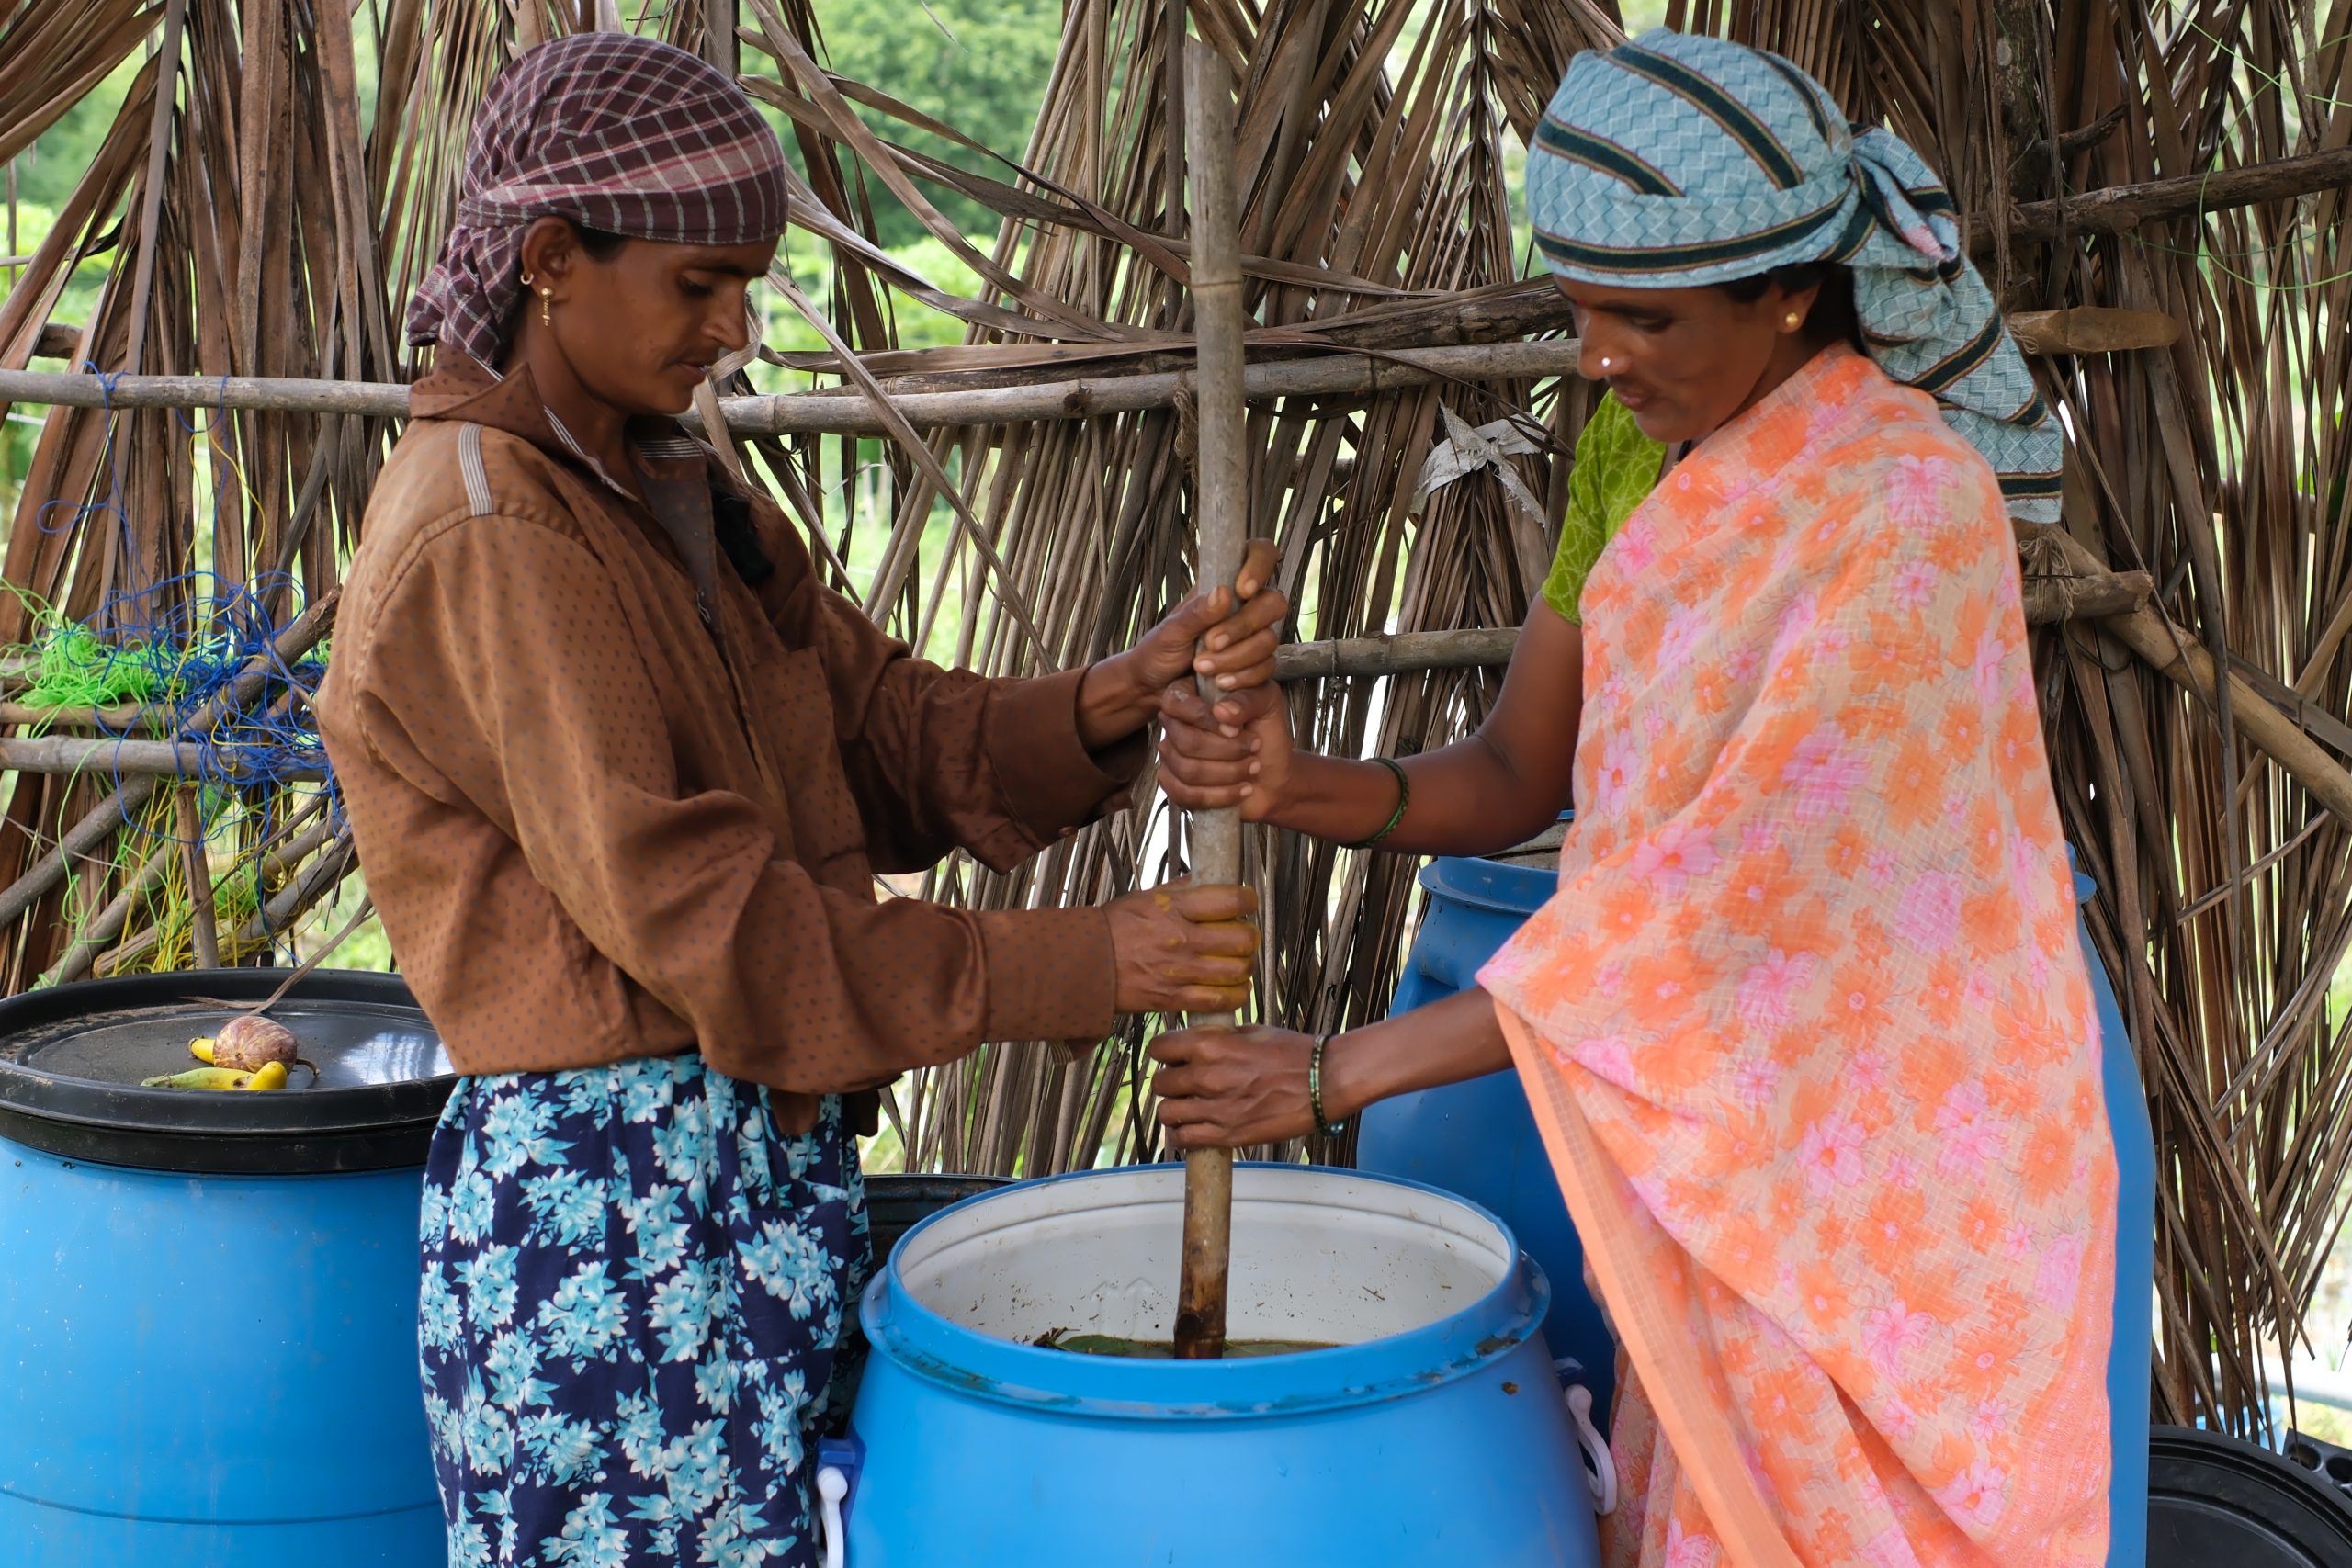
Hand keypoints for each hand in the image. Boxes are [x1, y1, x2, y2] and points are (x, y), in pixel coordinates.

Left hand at [1077, 541, 1288, 746]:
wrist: (1153, 688)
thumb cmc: (1158, 650)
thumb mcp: (1170, 630)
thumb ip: (1196, 612)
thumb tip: (1223, 592)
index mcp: (1224, 583)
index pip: (1260, 554)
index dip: (1260, 565)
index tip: (1242, 590)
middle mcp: (1244, 606)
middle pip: (1273, 602)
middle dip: (1243, 626)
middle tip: (1211, 642)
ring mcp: (1253, 636)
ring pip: (1269, 639)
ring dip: (1237, 656)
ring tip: (1202, 666)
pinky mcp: (1255, 665)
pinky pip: (1266, 668)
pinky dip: (1243, 677)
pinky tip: (1219, 683)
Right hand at [1104, 879, 1258, 1014]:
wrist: (1083, 964)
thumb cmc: (1113, 929)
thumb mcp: (1145, 897)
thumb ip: (1180, 889)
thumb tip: (1207, 876)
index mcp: (1174, 908)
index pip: (1231, 900)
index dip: (1248, 900)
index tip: (1247, 902)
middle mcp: (1181, 939)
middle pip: (1242, 939)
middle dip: (1249, 937)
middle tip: (1242, 936)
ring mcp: (1180, 971)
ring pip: (1237, 971)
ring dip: (1244, 967)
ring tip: (1236, 963)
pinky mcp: (1174, 998)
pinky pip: (1220, 1001)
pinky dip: (1234, 996)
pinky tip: (1231, 988)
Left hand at [1149, 1023, 1317, 1148]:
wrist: (1324, 1081)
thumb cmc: (1293, 1052)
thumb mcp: (1250, 1031)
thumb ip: (1217, 1037)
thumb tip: (1196, 1040)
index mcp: (1210, 1045)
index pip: (1159, 1048)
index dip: (1164, 1051)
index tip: (1172, 1056)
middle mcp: (1206, 1077)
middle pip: (1160, 1083)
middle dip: (1170, 1081)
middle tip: (1184, 1082)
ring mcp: (1215, 1109)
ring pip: (1166, 1114)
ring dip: (1174, 1109)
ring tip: (1188, 1106)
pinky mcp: (1228, 1135)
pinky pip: (1185, 1139)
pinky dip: (1183, 1135)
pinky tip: (1194, 1127)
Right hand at [1158, 680, 1292, 822]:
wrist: (1275, 774)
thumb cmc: (1267, 734)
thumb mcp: (1267, 704)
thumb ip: (1247, 699)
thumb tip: (1221, 710)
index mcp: (1190, 695)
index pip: (1176, 702)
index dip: (1205, 718)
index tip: (1237, 729)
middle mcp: (1174, 724)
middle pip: (1186, 741)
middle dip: (1227, 750)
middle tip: (1253, 748)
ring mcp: (1171, 755)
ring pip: (1188, 770)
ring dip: (1228, 773)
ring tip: (1252, 768)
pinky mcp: (1174, 784)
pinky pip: (1185, 794)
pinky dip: (1219, 795)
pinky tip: (1240, 790)